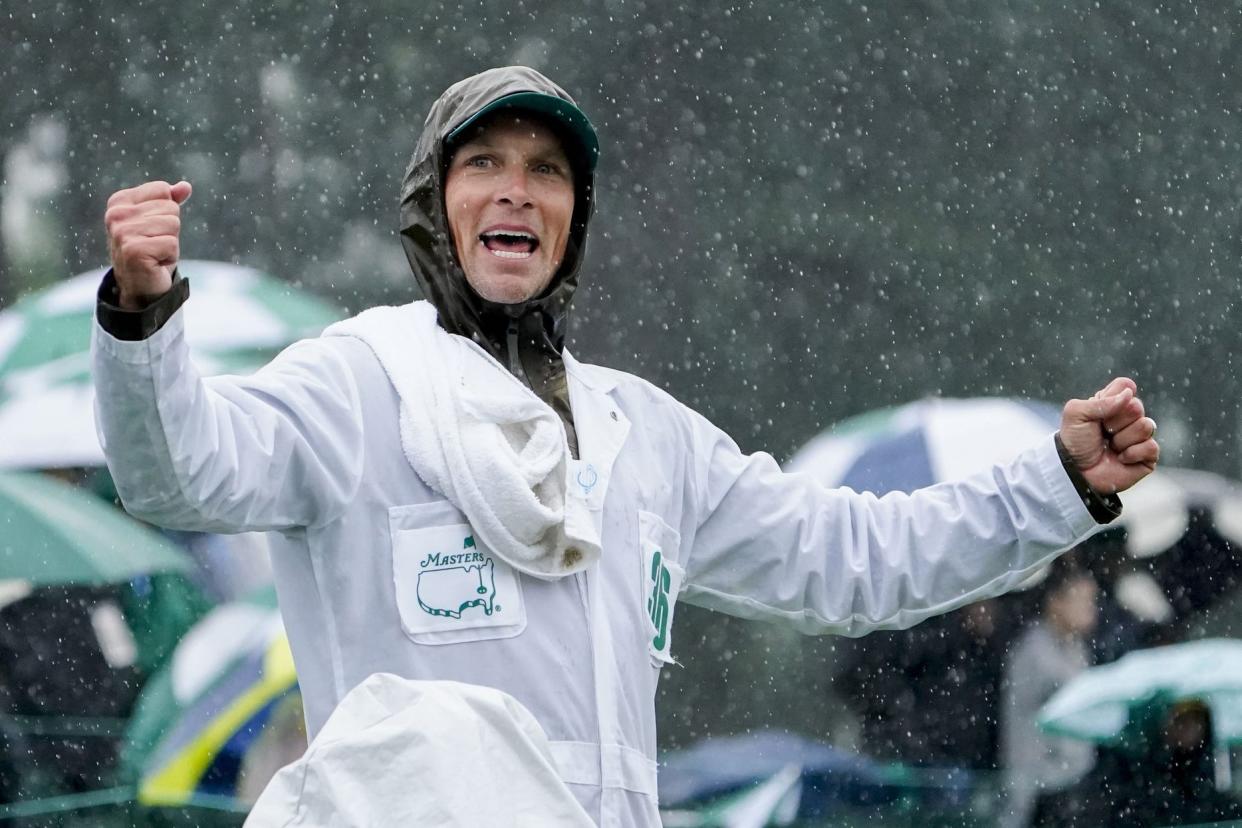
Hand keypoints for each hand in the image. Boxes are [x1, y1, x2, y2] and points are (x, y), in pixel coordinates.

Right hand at [104, 180, 191, 308]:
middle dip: (170, 229)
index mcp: (119, 202)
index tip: (153, 229)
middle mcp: (116, 215)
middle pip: (170, 208)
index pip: (163, 190)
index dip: (166, 212)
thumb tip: (185, 186)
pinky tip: (156, 263)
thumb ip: (170, 201)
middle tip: (154, 244)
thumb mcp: (160, 221)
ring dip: (171, 243)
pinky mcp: (134, 251)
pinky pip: (172, 244)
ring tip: (155, 253)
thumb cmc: (151, 251)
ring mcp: (122, 233)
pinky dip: (170, 256)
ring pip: (173, 224)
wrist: (141, 287)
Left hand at [1059, 377, 1158, 494]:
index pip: (1126, 386)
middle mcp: (1128, 417)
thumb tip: (1129, 394)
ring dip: (1122, 439)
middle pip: (1136, 406)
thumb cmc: (1075, 442)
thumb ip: (1101, 401)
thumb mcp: (1076, 414)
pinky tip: (1120, 459)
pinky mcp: (1148, 456)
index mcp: (1112, 403)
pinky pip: (1151, 447)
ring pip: (1146, 426)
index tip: (1099, 411)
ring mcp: (1139, 436)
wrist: (1075, 471)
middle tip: (1103, 432)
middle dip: (1115, 421)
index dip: (1113, 397)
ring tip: (1110, 447)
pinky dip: (1132, 454)